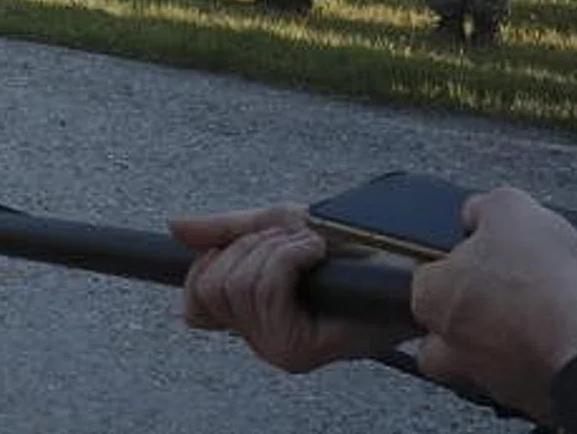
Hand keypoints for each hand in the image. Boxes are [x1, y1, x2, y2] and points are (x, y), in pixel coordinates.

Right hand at [175, 207, 413, 371]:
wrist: (403, 261)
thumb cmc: (349, 247)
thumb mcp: (276, 226)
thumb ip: (225, 231)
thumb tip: (174, 226)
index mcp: (249, 316)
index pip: (192, 303)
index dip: (206, 265)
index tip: (241, 244)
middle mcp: (257, 339)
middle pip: (213, 286)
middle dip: (250, 245)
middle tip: (289, 241)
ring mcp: (276, 349)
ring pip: (240, 284)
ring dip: (276, 247)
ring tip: (309, 247)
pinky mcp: (297, 350)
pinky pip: (267, 288)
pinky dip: (290, 255)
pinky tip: (316, 253)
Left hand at [411, 188, 576, 422]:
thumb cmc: (544, 284)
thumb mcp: (511, 209)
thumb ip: (485, 207)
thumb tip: (477, 212)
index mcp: (431, 298)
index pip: (427, 277)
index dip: (459, 259)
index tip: (485, 252)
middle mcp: (449, 347)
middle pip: (450, 325)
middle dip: (476, 308)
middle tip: (510, 288)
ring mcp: (488, 380)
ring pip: (486, 355)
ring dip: (511, 335)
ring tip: (546, 310)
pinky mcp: (528, 400)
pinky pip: (526, 374)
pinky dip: (543, 355)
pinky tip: (567, 334)